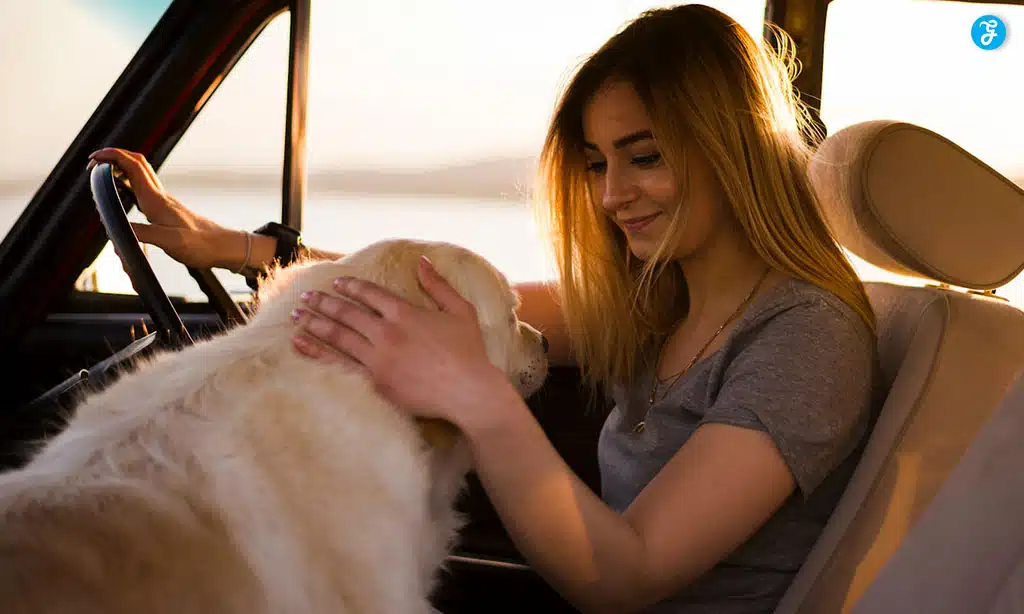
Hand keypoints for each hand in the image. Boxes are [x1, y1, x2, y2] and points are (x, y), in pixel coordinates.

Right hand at [87, 148, 238, 268]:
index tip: (93, 158)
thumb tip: (119, 229)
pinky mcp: (166, 210)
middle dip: (113, 157)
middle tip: (93, 164)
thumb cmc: (200, 245)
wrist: (222, 247)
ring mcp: (163, 202)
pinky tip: (125, 193)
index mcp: (156, 200)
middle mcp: (159, 196)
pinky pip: (144, 188)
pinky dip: (129, 182)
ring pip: (140, 174)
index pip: (133, 167)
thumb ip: (144, 234)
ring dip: (121, 168)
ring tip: (103, 174)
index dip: (112, 157)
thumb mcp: (170, 242)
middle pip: (136, 163)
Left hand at [290, 256, 513, 428]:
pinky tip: (300, 343)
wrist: (468, 391)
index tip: (337, 283)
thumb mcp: (460, 311)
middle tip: (305, 296)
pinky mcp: (375, 381)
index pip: (370, 293)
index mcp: (405, 313)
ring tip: (296, 315)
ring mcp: (378, 358)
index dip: (351, 286)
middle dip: (324, 302)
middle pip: (347, 312)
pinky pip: (339, 364)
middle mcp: (387, 332)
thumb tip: (422, 261)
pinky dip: (317, 352)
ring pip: (338, 336)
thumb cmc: (469, 352)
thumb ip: (439, 285)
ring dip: (315, 322)